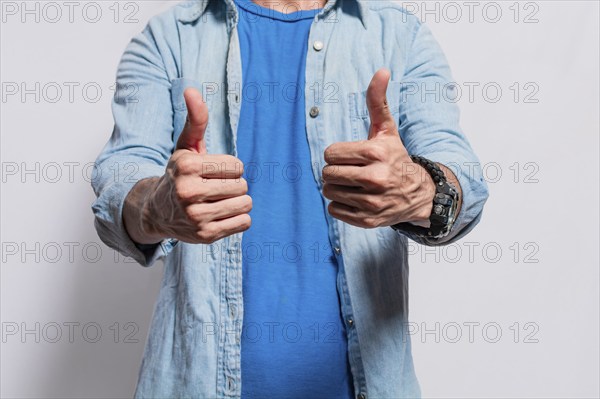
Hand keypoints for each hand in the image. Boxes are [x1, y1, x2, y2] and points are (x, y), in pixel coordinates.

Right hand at [135, 88, 251, 243]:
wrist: (157, 211)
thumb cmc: (179, 175)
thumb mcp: (186, 146)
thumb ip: (195, 120)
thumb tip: (192, 89)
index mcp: (186, 167)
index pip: (237, 166)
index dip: (230, 168)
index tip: (213, 172)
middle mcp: (188, 193)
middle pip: (243, 185)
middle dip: (234, 185)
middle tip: (215, 188)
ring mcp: (196, 217)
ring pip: (246, 204)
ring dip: (238, 202)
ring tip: (219, 201)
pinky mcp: (205, 236)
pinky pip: (245, 223)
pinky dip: (239, 218)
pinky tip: (221, 214)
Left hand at [322, 68, 435, 228]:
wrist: (418, 194)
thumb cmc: (396, 158)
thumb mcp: (387, 130)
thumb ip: (378, 101)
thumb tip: (382, 70)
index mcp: (376, 153)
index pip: (330, 153)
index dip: (337, 154)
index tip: (352, 156)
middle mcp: (375, 179)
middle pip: (327, 173)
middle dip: (336, 171)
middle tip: (353, 171)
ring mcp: (372, 202)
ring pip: (328, 191)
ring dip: (337, 187)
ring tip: (354, 185)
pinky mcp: (368, 220)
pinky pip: (334, 210)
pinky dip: (341, 205)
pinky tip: (357, 199)